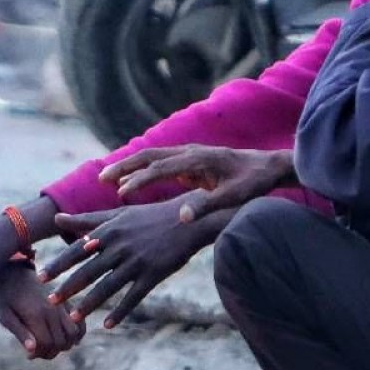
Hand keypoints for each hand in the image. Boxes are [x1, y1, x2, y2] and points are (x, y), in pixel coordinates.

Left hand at [0, 262, 83, 358]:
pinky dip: (77, 334)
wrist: (13, 274)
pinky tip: (64, 337)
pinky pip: (80, 322)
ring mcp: (62, 306)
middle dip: (50, 352)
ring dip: (64, 345)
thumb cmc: (5, 298)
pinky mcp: (66, 302)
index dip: (39, 354)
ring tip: (49, 344)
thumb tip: (31, 352)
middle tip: (37, 351)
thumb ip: (20, 333)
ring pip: (74, 334)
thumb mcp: (5, 316)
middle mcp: (53, 310)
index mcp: (36, 314)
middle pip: (61, 342)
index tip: (29, 355)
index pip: (47, 344)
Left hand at [39, 195, 228, 329]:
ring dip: (89, 304)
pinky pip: (133, 297)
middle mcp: (120, 247)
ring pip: (108, 287)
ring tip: (74, 318)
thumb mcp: (117, 214)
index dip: (59, 264)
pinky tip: (108, 325)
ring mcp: (137, 262)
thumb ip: (86, 219)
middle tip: (50, 300)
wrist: (188, 220)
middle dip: (68, 287)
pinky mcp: (153, 275)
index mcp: (109, 231)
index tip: (40, 276)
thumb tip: (57, 218)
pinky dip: (120, 312)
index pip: (77, 250)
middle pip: (89, 271)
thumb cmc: (149, 217)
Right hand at [99, 146, 294, 222]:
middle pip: (150, 155)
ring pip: (151, 156)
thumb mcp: (232, 198)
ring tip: (106, 179)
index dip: (141, 179)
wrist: (268, 166)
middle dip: (125, 166)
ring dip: (129, 166)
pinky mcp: (189, 160)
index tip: (123, 191)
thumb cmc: (252, 183)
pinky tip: (128, 183)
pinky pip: (159, 162)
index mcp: (198, 160)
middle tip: (101, 179)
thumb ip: (206, 205)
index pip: (162, 167)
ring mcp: (189, 154)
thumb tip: (182, 217)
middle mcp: (190, 152)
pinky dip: (141, 169)